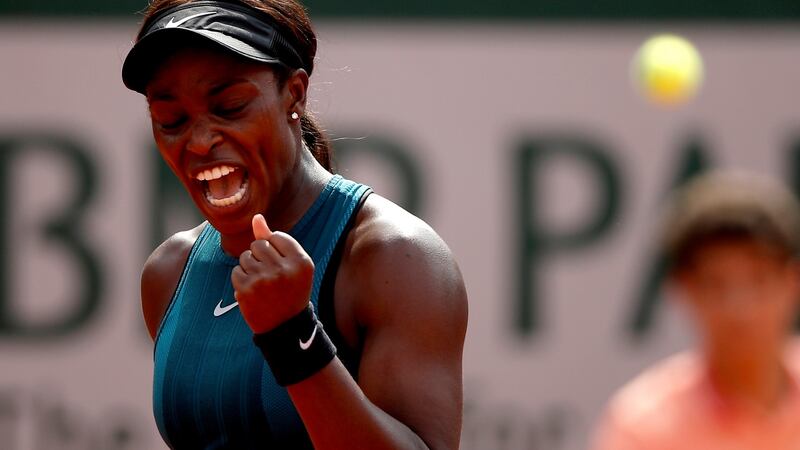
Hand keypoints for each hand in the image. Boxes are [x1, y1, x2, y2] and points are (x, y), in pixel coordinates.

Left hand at [231, 214, 314, 333]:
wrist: (285, 327)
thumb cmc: (290, 290)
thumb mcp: (292, 265)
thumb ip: (274, 240)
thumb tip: (257, 217)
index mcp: (301, 261)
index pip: (276, 236)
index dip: (275, 250)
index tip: (281, 266)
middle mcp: (284, 269)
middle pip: (258, 244)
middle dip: (260, 257)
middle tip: (271, 277)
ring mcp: (263, 279)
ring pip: (245, 256)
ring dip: (250, 268)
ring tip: (262, 284)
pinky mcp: (246, 289)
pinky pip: (236, 271)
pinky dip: (242, 279)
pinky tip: (253, 291)